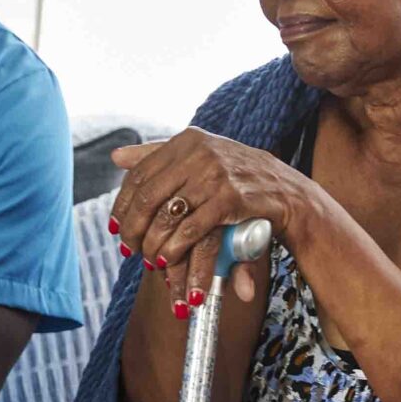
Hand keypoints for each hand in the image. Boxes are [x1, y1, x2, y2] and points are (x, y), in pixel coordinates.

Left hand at [109, 131, 300, 312]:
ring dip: (152, 243)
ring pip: (167, 215)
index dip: (123, 203)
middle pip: (148, 196)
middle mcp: (199, 153)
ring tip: (147, 258)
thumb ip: (159, 154)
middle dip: (133, 227)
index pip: (140, 173)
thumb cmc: (237, 176)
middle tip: (128, 248)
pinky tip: (166, 260)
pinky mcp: (230, 199)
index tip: (115, 226)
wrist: (285, 190)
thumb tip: (116, 156)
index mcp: (187, 141)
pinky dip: (174, 248)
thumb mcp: (200, 156)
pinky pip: (190, 229)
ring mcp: (215, 174)